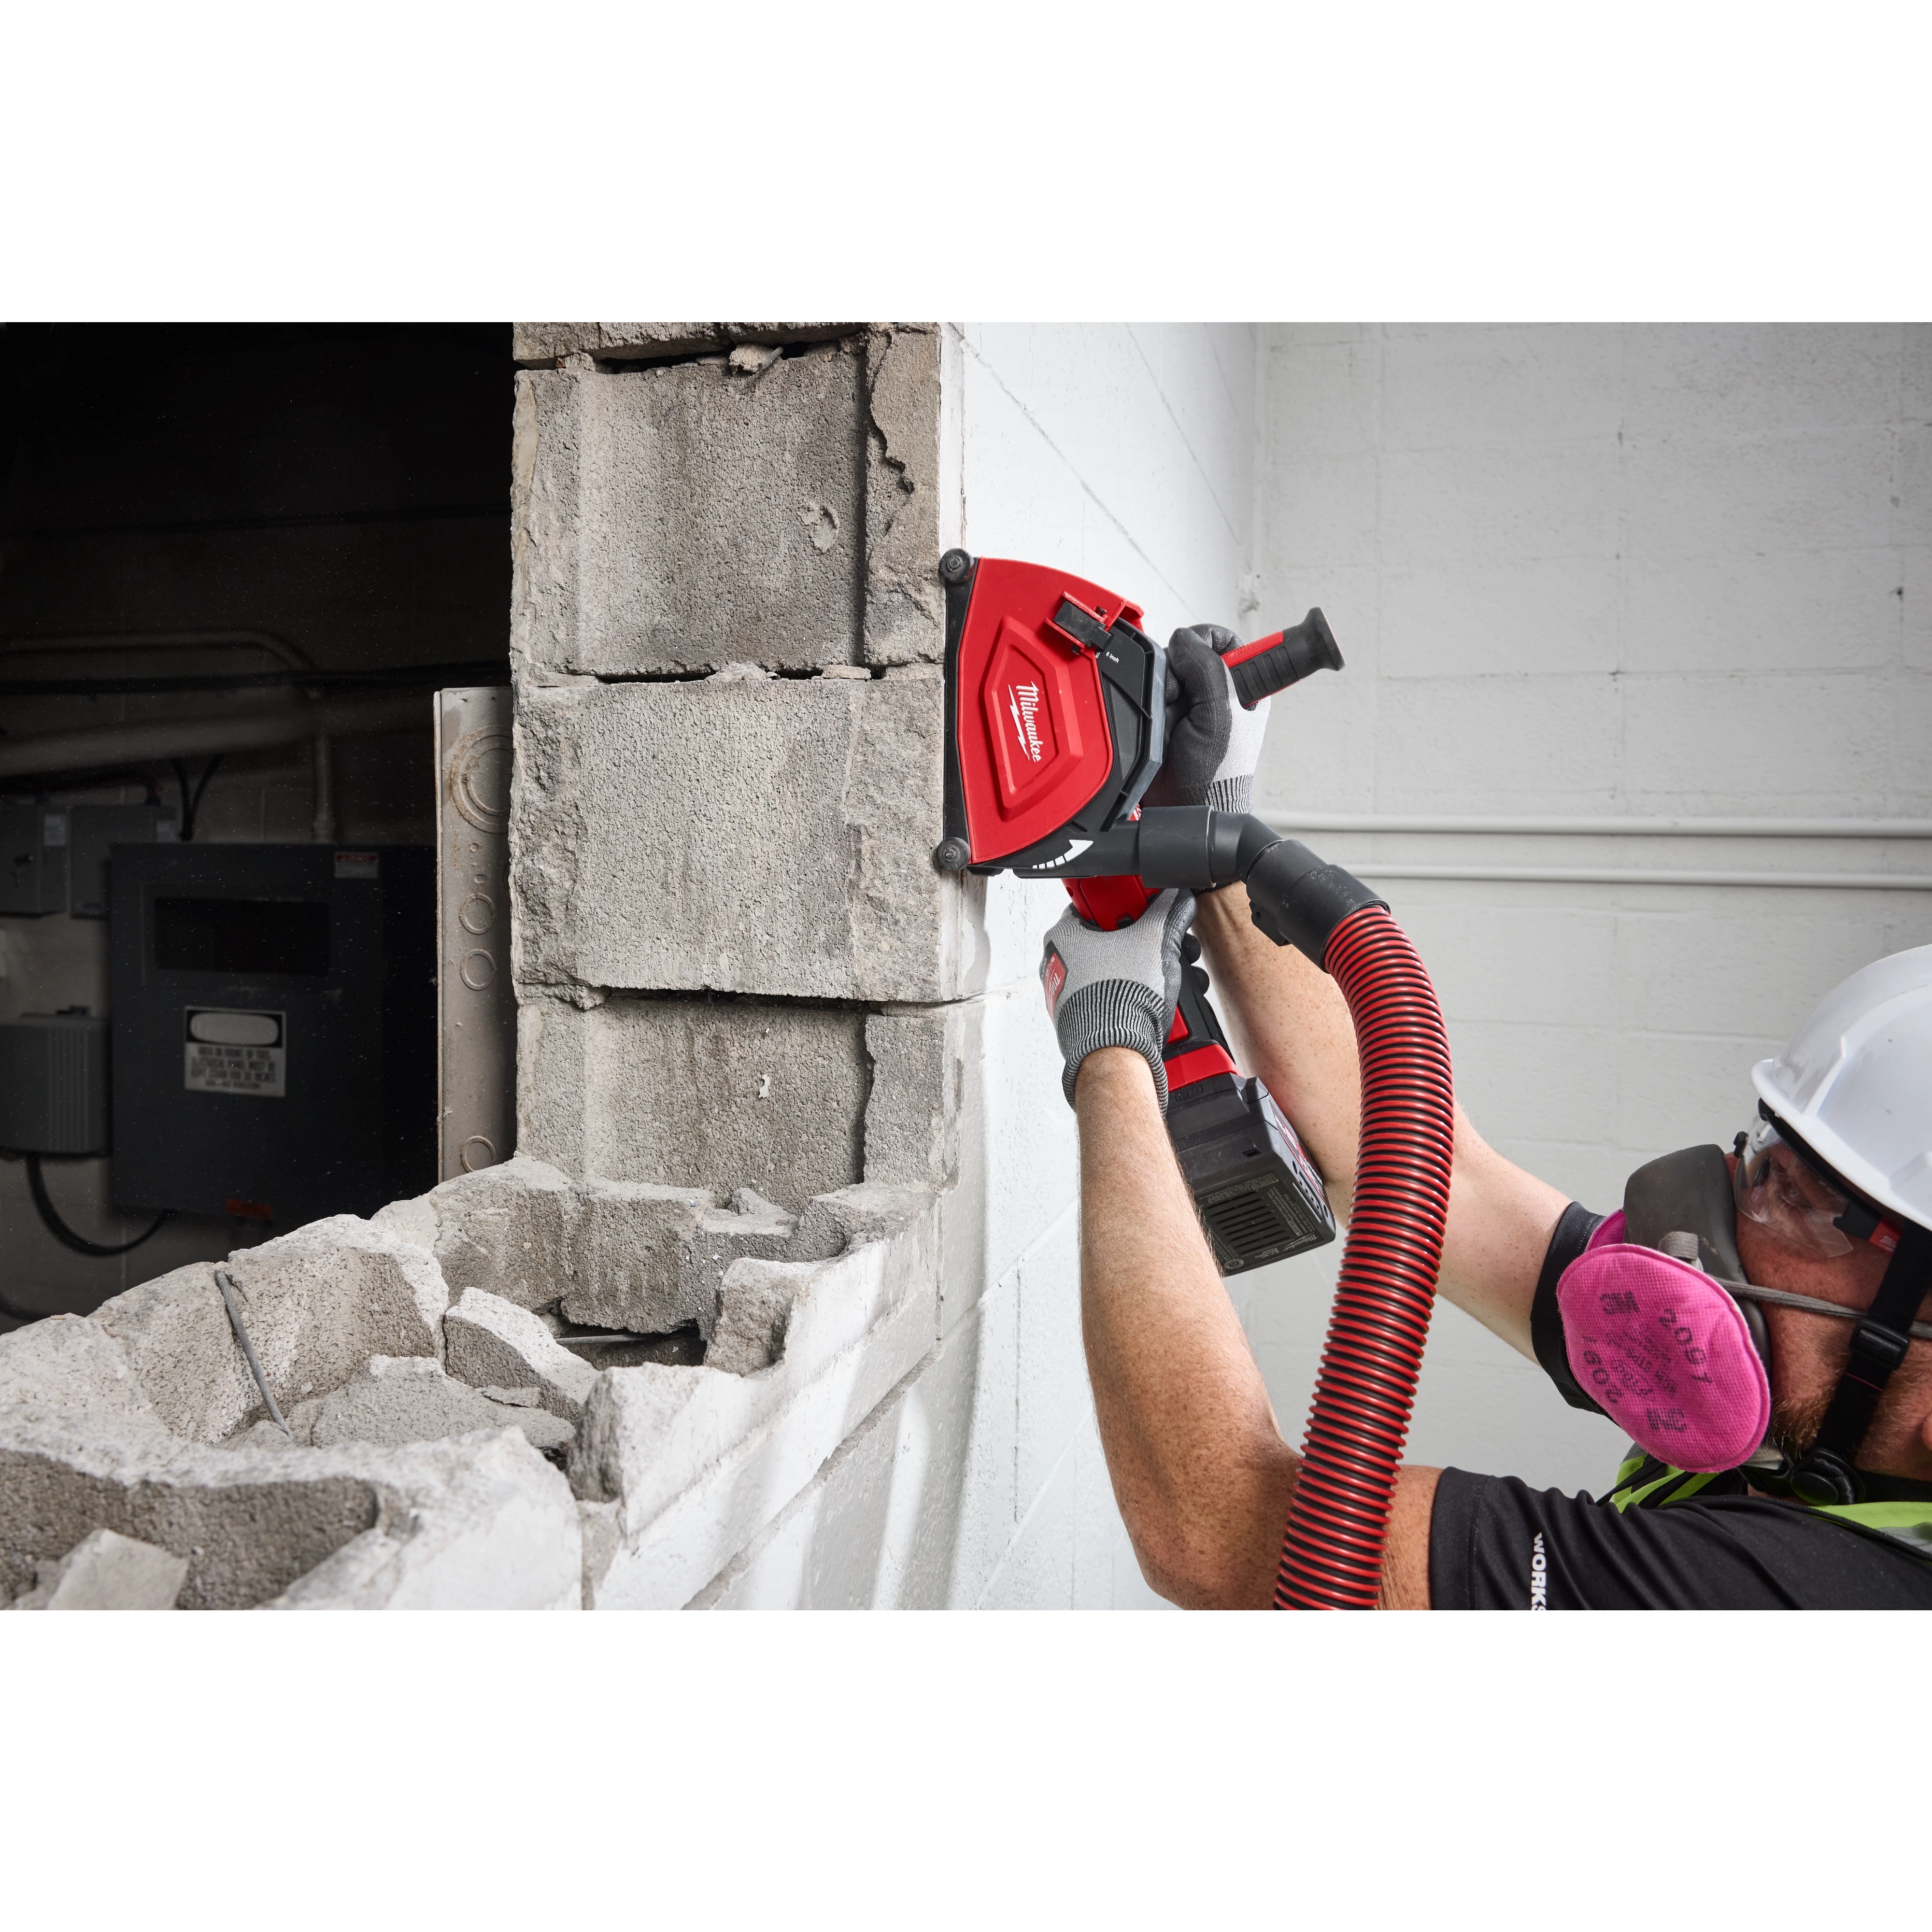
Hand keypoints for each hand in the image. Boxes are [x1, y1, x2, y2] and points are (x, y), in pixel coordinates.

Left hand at [1040, 888, 1196, 1108]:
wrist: (1114, 1052)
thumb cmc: (1119, 998)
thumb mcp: (1155, 940)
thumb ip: (1168, 911)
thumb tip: (1177, 898)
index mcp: (1063, 935)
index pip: (1095, 904)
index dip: (1126, 903)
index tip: (1145, 908)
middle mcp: (1058, 964)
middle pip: (1108, 938)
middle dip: (1142, 941)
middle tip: (1163, 945)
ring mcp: (1067, 993)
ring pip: (1112, 968)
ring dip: (1142, 968)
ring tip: (1164, 975)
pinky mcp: (1081, 1017)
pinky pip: (1109, 994)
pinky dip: (1131, 992)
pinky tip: (1151, 997)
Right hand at [1142, 623, 1269, 814]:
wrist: (1186, 808)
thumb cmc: (1216, 775)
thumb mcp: (1221, 714)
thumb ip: (1206, 669)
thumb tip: (1184, 638)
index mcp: (1243, 688)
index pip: (1227, 641)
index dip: (1210, 640)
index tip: (1198, 654)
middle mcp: (1215, 693)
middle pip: (1189, 654)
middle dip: (1180, 672)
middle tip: (1183, 698)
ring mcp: (1188, 706)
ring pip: (1166, 673)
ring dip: (1163, 692)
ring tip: (1171, 720)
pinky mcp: (1163, 718)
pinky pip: (1148, 694)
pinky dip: (1149, 705)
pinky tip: (1158, 725)